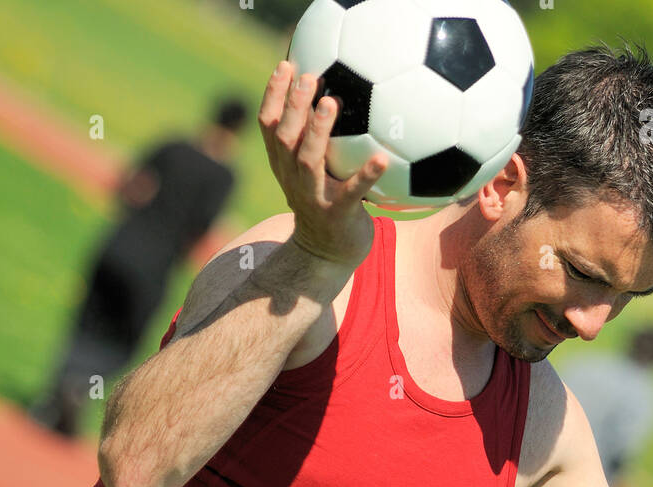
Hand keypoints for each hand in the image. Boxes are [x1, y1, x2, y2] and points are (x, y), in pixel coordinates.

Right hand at [258, 60, 387, 268]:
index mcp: (284, 165)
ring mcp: (314, 197)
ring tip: (330, 103)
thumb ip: (314, 139)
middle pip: (285, 137)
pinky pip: (352, 193)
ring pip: (308, 161)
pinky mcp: (338, 216)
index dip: (273, 94)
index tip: (286, 64)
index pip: (269, 125)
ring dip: (317, 131)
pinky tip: (383, 159)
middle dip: (294, 105)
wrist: (326, 256)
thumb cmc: (325, 203)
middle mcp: (293, 179)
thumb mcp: (311, 172)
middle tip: (309, 75)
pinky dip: (366, 176)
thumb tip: (331, 93)